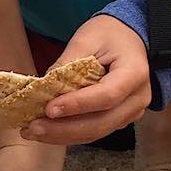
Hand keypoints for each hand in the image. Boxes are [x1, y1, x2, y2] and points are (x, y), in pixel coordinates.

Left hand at [20, 15, 151, 143]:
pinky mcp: (120, 119)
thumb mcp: (85, 40)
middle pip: (101, 122)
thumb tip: (42, 91)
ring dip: (63, 136)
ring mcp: (131, 112)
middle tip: (33, 128)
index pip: (106, 96)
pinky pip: (95, 131)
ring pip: (97, 132)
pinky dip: (69, 134)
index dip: (77, 105)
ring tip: (33, 132)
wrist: (127, 38)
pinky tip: (46, 131)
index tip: (48, 109)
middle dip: (64, 129)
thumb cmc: (107, 34)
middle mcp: (138, 98)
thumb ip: (67, 65)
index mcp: (134, 73)